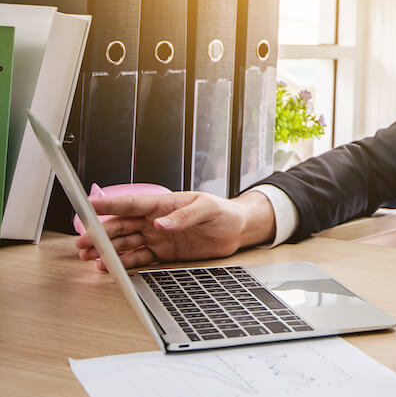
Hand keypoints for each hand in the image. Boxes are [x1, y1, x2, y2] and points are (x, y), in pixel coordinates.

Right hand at [75, 190, 275, 270]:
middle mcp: (155, 221)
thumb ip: (183, 216)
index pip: (131, 203)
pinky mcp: (162, 254)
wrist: (236, 230)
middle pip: (121, 226)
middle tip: (83, 243)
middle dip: (101, 234)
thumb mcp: (206, 209)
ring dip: (107, 250)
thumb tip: (159, 224)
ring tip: (89, 258)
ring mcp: (157, 238)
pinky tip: (110, 268)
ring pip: (125, 244)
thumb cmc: (222, 212)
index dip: (109, 205)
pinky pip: (138, 259)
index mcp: (163, 204)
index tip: (88, 206)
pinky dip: (124, 264)